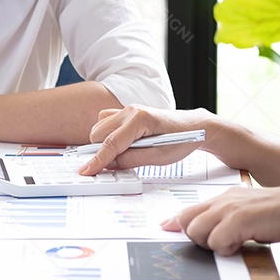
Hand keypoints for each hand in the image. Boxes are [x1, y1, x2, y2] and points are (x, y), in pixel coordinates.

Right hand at [78, 105, 211, 174]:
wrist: (193, 127)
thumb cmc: (180, 140)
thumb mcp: (157, 158)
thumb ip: (130, 160)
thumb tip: (110, 165)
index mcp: (140, 119)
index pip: (111, 143)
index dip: (97, 160)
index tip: (86, 171)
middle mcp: (130, 110)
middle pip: (99, 133)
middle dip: (101, 151)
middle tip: (115, 164)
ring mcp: (127, 109)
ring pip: (99, 127)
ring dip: (104, 143)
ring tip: (123, 152)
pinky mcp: (126, 112)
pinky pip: (105, 122)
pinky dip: (107, 134)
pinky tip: (121, 142)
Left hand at [161, 185, 279, 254]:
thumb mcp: (250, 211)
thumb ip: (229, 217)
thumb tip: (213, 233)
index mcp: (225, 196)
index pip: (188, 209)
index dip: (175, 222)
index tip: (165, 227)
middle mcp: (223, 199)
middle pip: (186, 221)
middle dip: (195, 236)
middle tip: (219, 242)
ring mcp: (229, 208)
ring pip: (196, 232)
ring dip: (211, 244)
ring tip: (232, 243)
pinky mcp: (239, 219)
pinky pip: (216, 242)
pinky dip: (226, 248)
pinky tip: (241, 244)